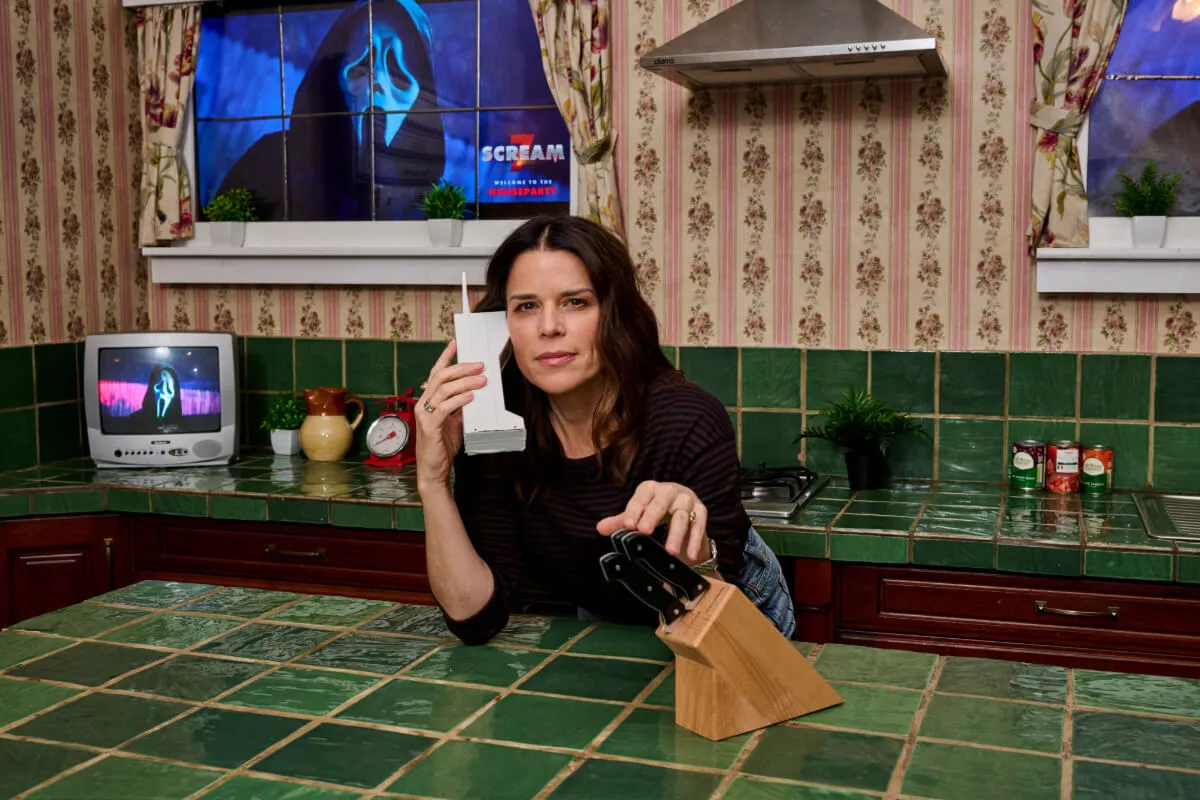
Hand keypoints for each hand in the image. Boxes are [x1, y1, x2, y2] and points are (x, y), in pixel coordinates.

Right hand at [414, 339, 485, 491]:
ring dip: (465, 382)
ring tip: (482, 380)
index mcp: (429, 400)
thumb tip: (475, 391)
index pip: (436, 373)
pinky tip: (471, 396)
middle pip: (441, 377)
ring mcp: (424, 414)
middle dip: (461, 368)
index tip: (456, 343)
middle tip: (480, 365)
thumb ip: (461, 406)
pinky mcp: (429, 426)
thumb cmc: (443, 444)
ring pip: (444, 389)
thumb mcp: (455, 421)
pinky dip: (460, 399)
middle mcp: (423, 403)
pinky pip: (445, 408)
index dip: (446, 357)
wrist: (434, 469)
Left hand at [596, 481, 710, 564]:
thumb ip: (621, 522)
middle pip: (661, 502)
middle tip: (644, 531)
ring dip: (676, 534)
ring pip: (682, 515)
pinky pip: (699, 525)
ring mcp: (687, 500)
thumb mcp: (638, 516)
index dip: (634, 510)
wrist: (685, 513)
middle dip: (652, 516)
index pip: (641, 497)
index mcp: (650, 489)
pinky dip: (694, 541)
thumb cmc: (656, 513)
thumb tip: (600, 528)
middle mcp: (670, 491)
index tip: (628, 525)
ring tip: (670, 551)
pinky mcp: (701, 511)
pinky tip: (689, 555)